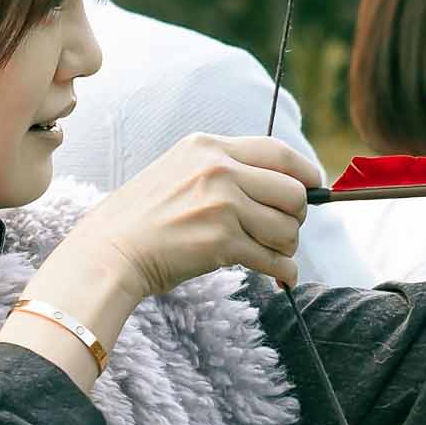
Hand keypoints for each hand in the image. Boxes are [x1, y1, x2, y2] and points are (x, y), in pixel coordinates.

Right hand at [66, 134, 316, 297]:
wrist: (110, 251)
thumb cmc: (143, 218)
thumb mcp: (180, 171)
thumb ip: (225, 170)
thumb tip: (281, 185)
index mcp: (208, 147)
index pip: (278, 151)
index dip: (306, 172)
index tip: (315, 186)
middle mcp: (219, 170)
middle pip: (293, 192)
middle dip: (296, 217)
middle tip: (283, 231)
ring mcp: (222, 205)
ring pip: (288, 228)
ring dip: (287, 247)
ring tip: (271, 255)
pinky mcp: (222, 242)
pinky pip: (275, 260)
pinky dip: (285, 272)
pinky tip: (282, 278)